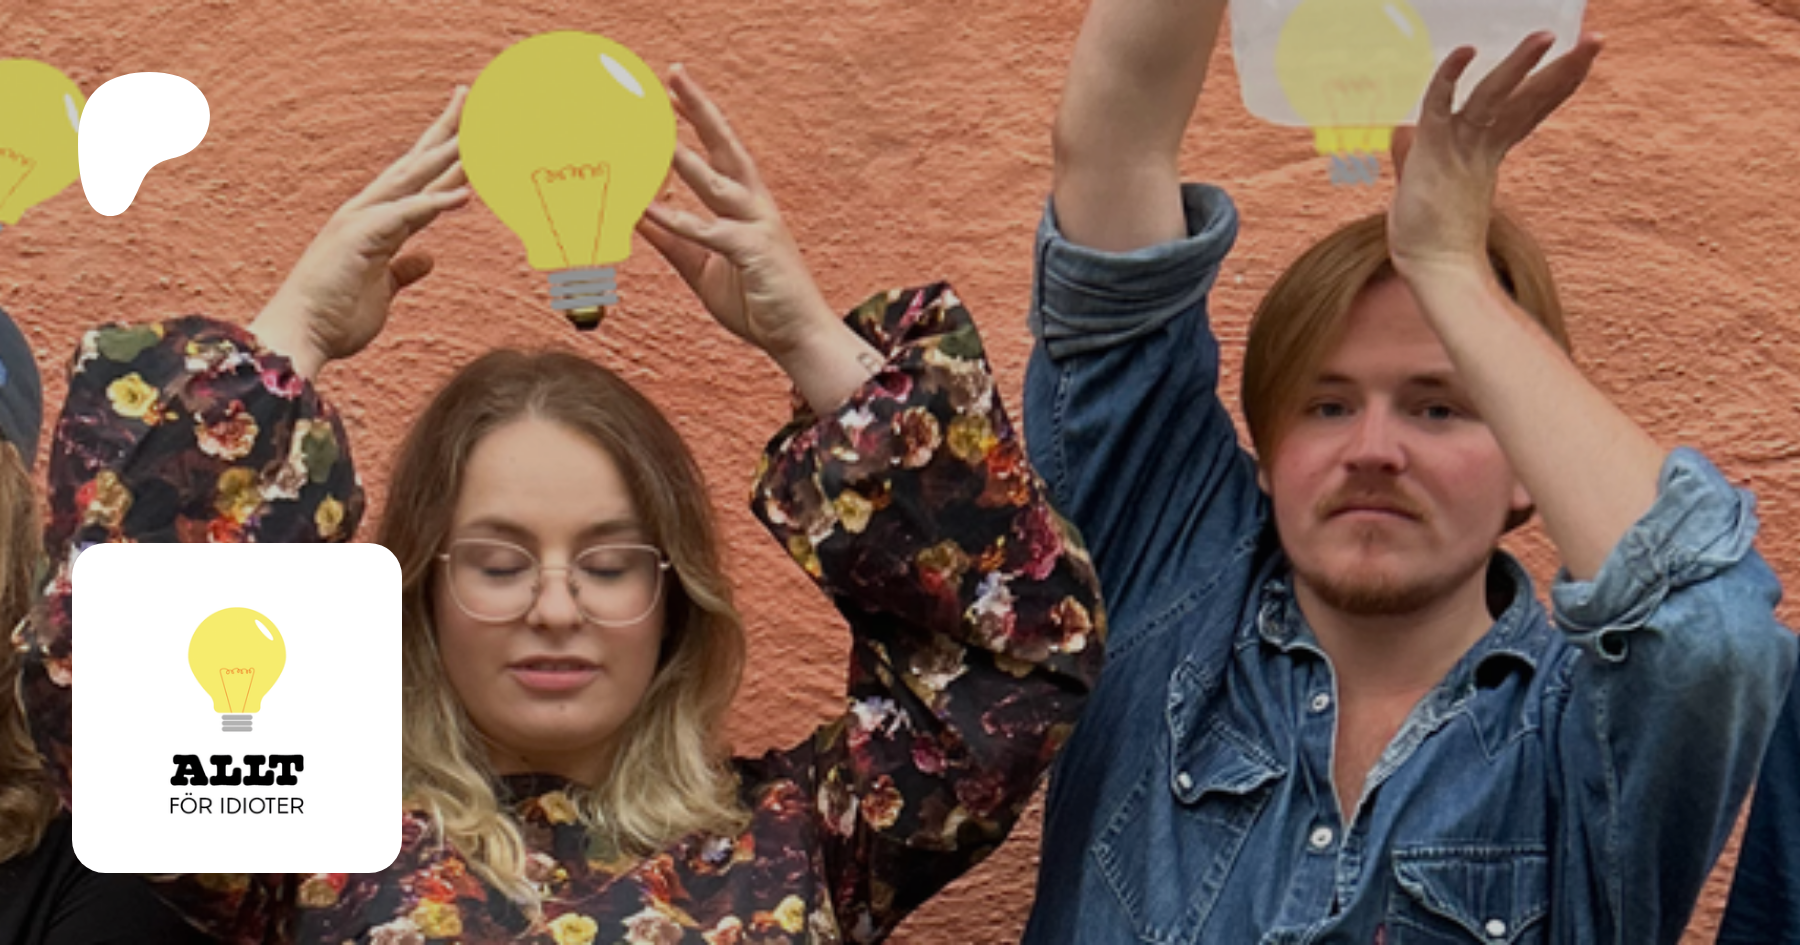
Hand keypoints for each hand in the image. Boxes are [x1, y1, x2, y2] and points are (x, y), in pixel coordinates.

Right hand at [249, 88, 470, 376]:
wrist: (299, 337)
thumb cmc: (335, 317)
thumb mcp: (383, 290)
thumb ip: (404, 270)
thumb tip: (427, 259)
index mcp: (376, 223)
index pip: (418, 181)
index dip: (446, 156)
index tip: (471, 132)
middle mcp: (368, 213)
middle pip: (415, 164)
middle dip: (443, 131)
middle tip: (469, 97)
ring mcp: (361, 222)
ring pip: (411, 179)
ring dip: (445, 155)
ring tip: (477, 131)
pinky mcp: (360, 239)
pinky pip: (405, 216)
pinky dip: (433, 203)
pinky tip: (463, 195)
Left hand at [637, 65, 836, 359]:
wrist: (799, 337)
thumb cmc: (758, 302)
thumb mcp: (703, 267)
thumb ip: (672, 241)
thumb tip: (638, 216)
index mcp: (747, 206)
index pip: (721, 151)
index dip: (697, 119)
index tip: (670, 92)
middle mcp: (756, 207)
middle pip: (726, 147)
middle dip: (700, 110)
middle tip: (674, 76)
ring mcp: (758, 227)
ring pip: (719, 183)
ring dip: (686, 157)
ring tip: (658, 133)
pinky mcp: (754, 254)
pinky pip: (711, 233)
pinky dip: (679, 220)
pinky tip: (650, 208)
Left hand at [1387, 31, 1601, 279]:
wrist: (1434, 270)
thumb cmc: (1429, 235)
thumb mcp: (1424, 181)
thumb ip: (1417, 151)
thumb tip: (1402, 130)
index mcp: (1488, 150)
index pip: (1527, 109)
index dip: (1554, 86)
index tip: (1581, 62)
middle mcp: (1481, 144)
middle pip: (1528, 99)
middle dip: (1562, 70)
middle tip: (1595, 40)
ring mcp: (1461, 146)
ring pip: (1494, 95)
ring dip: (1521, 64)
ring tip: (1549, 36)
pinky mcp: (1435, 150)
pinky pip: (1441, 105)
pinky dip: (1450, 76)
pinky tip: (1466, 51)